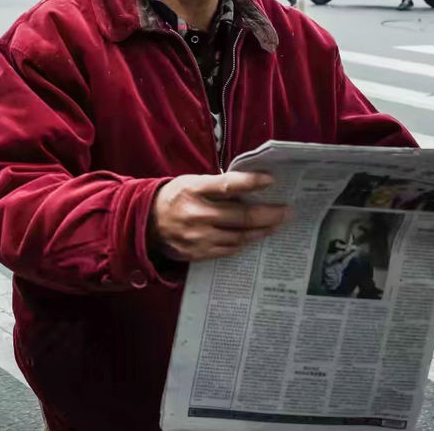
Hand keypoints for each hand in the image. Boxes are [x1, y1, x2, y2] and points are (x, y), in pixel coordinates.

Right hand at [150, 172, 288, 262]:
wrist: (146, 224)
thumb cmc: (174, 197)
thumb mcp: (190, 183)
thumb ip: (216, 186)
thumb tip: (250, 188)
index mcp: (193, 190)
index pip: (227, 185)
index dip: (250, 182)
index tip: (271, 180)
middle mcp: (196, 214)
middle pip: (241, 216)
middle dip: (269, 214)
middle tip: (287, 211)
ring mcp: (198, 237)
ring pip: (240, 236)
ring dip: (262, 230)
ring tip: (277, 224)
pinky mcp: (199, 253)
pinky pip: (230, 249)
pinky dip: (245, 242)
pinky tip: (255, 236)